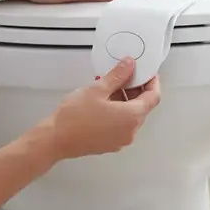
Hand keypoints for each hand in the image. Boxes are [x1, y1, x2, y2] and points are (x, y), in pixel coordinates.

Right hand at [46, 58, 160, 159]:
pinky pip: (122, 125)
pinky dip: (118, 112)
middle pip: (143, 107)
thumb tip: (129, 65)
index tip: (147, 74)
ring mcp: (121, 140)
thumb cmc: (74, 118)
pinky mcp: (111, 144)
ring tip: (109, 88)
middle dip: (136, 90)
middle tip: (125, 77)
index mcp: (132, 117)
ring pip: (131, 116)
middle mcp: (130, 131)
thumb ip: (118, 75)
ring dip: (126, 101)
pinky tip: (104, 102)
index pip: (154, 97)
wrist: (55, 140)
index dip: (152, 82)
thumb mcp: (98, 88)